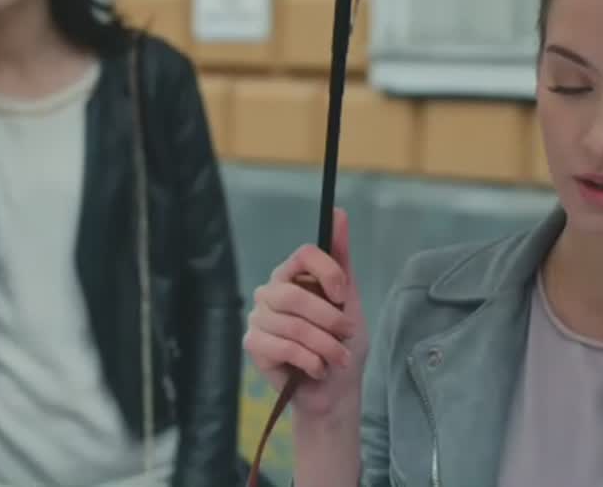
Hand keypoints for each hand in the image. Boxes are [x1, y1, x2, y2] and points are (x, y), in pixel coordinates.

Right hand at [243, 207, 368, 418]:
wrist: (335, 389)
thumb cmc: (341, 342)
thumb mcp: (349, 300)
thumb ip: (341, 258)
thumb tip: (338, 212)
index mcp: (292, 275)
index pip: (304, 254)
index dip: (328, 274)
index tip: (344, 297)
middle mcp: (270, 291)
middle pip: (295, 294)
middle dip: (329, 319)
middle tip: (347, 334)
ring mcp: (258, 318)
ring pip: (293, 326)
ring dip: (325, 346)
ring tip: (338, 359)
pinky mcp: (253, 345)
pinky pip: (283, 347)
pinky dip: (310, 361)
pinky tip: (318, 368)